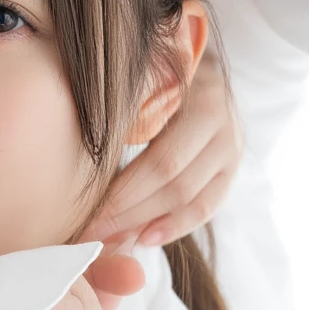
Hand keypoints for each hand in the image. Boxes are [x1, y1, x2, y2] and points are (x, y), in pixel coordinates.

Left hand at [93, 41, 244, 246]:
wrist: (199, 70)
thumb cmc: (155, 76)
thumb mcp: (142, 81)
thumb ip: (124, 112)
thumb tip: (77, 161)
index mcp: (198, 98)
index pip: (159, 161)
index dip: (123, 193)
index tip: (87, 215)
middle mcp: (222, 125)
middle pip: (172, 183)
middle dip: (127, 213)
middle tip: (92, 233)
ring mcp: (230, 150)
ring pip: (190, 199)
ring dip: (146, 223)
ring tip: (111, 239)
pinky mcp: (230, 170)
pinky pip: (207, 207)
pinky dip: (176, 226)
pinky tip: (145, 239)